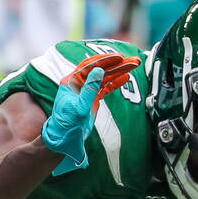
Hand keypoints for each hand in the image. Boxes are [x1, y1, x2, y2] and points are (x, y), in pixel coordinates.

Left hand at [41, 53, 140, 175]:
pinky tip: (125, 77)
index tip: (119, 57)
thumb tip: (99, 70)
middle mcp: (79, 84)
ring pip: (105, 77)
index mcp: (71, 81)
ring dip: (119, 71)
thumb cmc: (66, 125)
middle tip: (133, 60)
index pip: (90, 66)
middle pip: (100, 69)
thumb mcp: (79, 108)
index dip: (106, 60)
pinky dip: (115, 82)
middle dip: (117, 64)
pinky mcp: (92, 99)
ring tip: (134, 65)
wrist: (63, 141)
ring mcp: (86, 91)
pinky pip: (105, 88)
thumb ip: (89, 90)